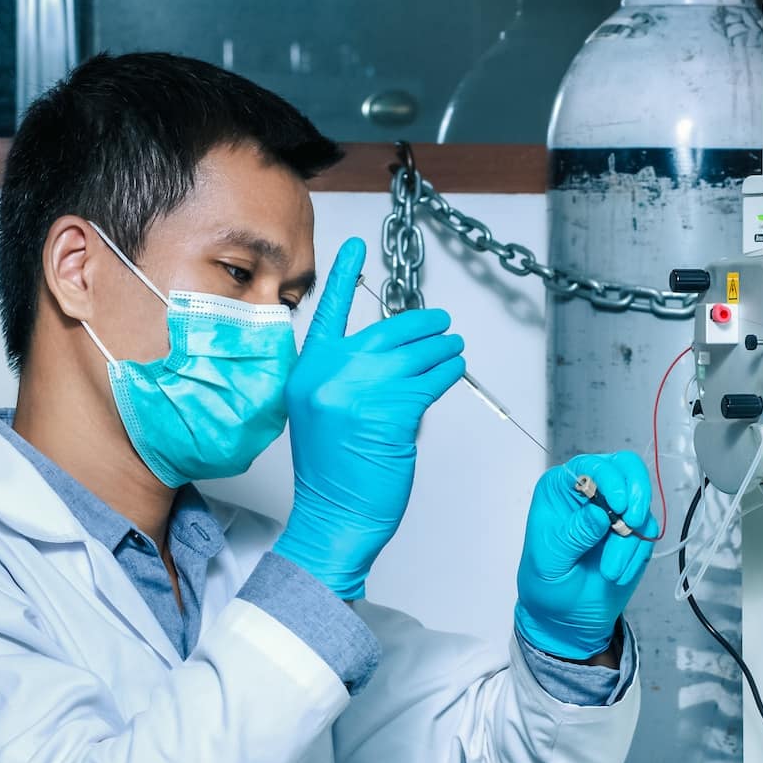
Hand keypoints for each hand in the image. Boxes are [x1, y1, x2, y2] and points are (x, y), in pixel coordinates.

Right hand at [273, 238, 464, 598]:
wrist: (334, 514)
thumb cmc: (333, 472)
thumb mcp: (324, 412)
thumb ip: (345, 377)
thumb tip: (390, 351)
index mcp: (307, 373)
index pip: (328, 313)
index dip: (344, 276)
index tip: (356, 247)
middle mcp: (329, 375)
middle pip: (386, 331)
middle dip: (421, 325)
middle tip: (441, 323)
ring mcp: (359, 391)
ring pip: (414, 354)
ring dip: (442, 348)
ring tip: (454, 347)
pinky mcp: (391, 410)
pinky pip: (430, 379)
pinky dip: (447, 372)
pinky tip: (453, 370)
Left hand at [514, 453, 659, 659]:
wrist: (566, 616)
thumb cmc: (546, 584)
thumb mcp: (551, 561)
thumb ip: (574, 535)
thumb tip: (598, 513)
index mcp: (561, 488)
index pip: (591, 465)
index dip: (610, 479)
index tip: (618, 506)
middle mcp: (591, 491)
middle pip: (628, 468)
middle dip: (637, 494)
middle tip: (632, 523)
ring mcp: (615, 509)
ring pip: (641, 505)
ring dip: (630, 540)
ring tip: (610, 571)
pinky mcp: (634, 530)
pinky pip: (648, 531)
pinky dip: (637, 554)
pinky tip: (617, 573)